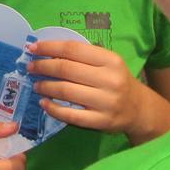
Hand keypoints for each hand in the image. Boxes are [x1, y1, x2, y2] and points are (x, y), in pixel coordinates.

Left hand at [29, 40, 165, 139]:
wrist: (139, 108)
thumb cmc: (117, 80)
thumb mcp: (108, 62)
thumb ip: (83, 56)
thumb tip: (48, 52)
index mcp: (110, 60)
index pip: (73, 49)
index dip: (49, 47)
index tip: (33, 48)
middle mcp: (110, 79)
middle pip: (66, 70)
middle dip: (43, 67)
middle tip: (31, 68)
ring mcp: (106, 102)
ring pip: (66, 91)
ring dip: (45, 87)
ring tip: (37, 85)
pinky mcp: (101, 121)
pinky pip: (70, 115)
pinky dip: (53, 109)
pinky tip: (44, 103)